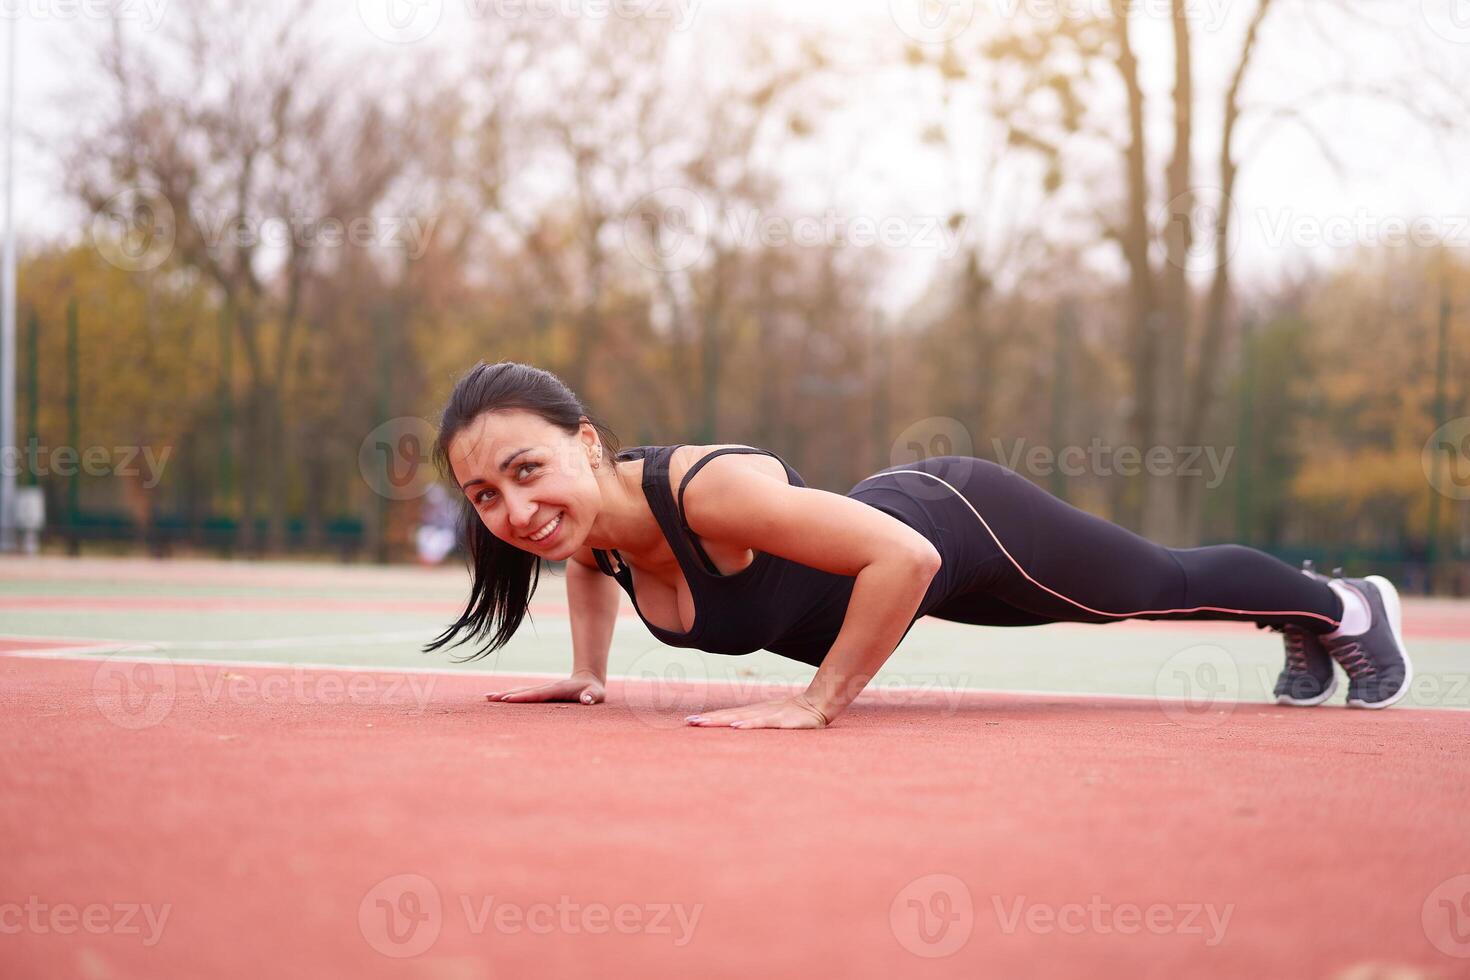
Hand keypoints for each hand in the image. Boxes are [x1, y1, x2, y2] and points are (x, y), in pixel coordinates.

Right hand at [486, 672, 604, 704]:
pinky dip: (510, 695)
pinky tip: (498, 698)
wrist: (588, 679)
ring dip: (505, 694)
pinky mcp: (540, 692)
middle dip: (507, 694)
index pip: (537, 694)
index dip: (523, 697)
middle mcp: (546, 687)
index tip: (508, 699)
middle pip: (523, 691)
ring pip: (520, 690)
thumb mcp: (596, 695)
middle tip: (490, 698)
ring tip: (488, 697)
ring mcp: (542, 689)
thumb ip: (592, 697)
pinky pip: (523, 693)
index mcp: (556, 689)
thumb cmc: (593, 691)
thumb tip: (587, 700)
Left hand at [685, 694, 829, 729]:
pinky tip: (736, 727)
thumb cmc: (795, 714)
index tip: (690, 722)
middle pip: (729, 715)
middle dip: (709, 720)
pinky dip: (749, 725)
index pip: (728, 715)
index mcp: (754, 712)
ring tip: (704, 723)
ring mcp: (769, 714)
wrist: (819, 703)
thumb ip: (759, 723)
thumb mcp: (774, 719)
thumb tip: (740, 729)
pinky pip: (763, 723)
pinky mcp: (782, 720)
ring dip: (721, 721)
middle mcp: (758, 711)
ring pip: (741, 718)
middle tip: (689, 723)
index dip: (710, 718)